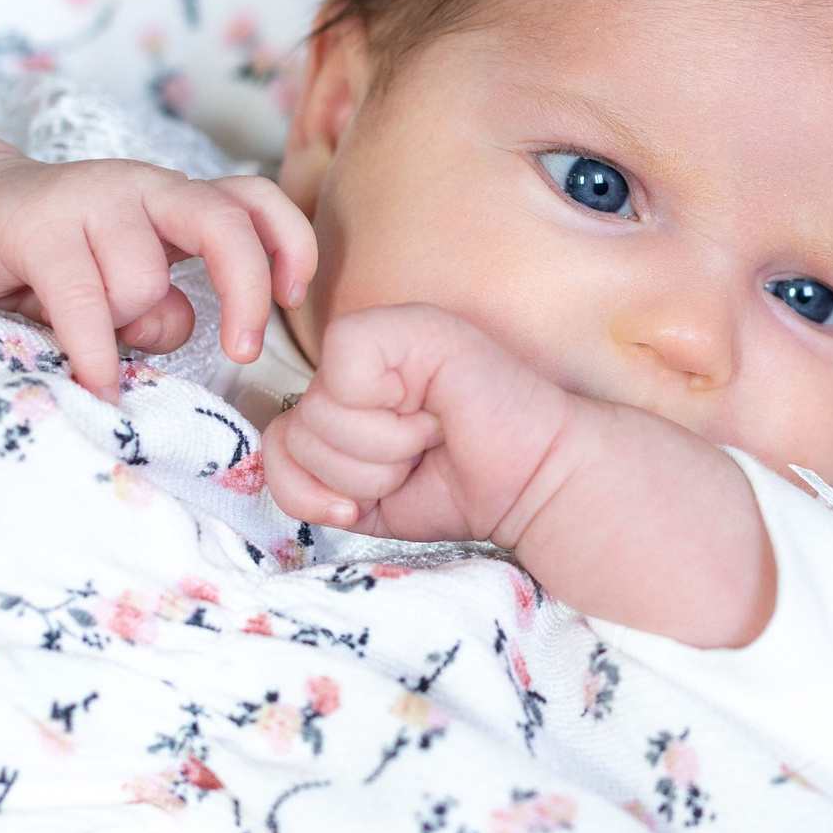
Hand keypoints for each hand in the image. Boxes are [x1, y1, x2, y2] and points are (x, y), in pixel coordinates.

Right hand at [0, 120, 317, 399]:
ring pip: (144, 282)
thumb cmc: (53, 269)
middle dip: (246, 292)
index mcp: (177, 200)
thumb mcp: (122, 289)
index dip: (290, 242)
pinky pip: (84, 299)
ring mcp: (90, 198)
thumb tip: (189, 332)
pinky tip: (93, 379)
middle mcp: (144, 188)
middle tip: (241, 350)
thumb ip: (164, 308)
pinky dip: (93, 349)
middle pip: (225, 227)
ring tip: (83, 323)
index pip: (256, 200)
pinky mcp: (35, 223)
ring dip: (122, 324)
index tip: (292, 298)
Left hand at [264, 305, 774, 646]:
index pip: (279, 439)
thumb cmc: (486, 496)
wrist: (565, 492)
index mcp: (364, 390)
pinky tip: (436, 425)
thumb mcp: (376, 501)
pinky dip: (384, 425)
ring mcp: (393, 337)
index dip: (318, 487)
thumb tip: (267, 456)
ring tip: (438, 446)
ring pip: (316, 416)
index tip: (390, 490)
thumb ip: (314, 475)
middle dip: (355, 475)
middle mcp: (372, 356)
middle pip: (292, 431)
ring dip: (377, 457)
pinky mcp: (416, 331)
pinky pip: (343, 377)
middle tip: (426, 463)